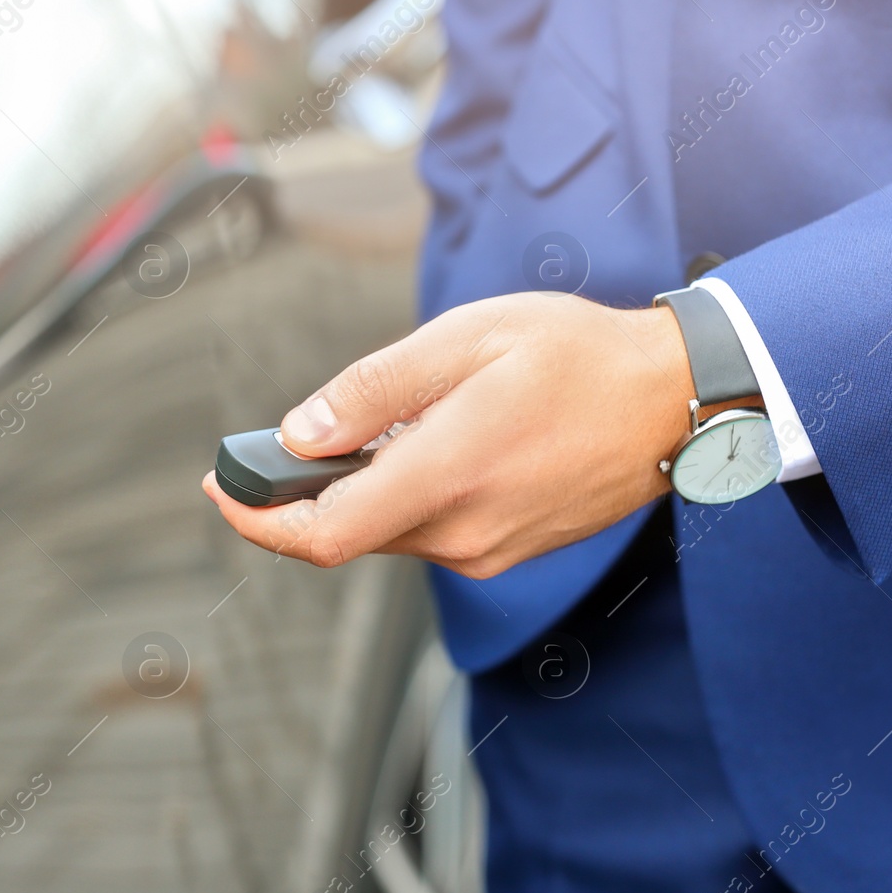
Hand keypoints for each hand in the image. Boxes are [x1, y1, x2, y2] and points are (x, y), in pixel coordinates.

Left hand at [202, 292, 693, 577]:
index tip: (220, 488)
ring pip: (387, 532)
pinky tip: (434, 447)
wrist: (670, 401)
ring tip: (391, 425)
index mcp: (446, 476)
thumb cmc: (577, 356)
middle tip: (287, 439)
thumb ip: (373, 392)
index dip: (258, 518)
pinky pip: (427, 532)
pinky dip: (404, 497)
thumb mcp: (466, 340)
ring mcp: (487, 550)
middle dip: (304, 492)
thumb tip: (300, 435)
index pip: (322, 533)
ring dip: (362, 490)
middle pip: (346, 532)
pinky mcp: (504, 551)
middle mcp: (463, 531)